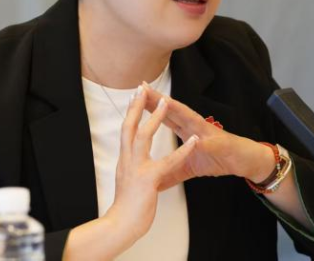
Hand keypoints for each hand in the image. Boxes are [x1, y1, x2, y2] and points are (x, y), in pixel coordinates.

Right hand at [103, 85, 198, 245]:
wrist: (119, 226)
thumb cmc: (125, 208)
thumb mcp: (128, 184)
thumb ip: (132, 172)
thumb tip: (132, 167)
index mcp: (124, 160)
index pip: (127, 130)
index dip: (131, 112)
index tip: (134, 96)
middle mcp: (127, 160)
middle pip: (130, 126)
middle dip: (138, 106)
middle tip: (142, 87)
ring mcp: (136, 169)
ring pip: (144, 136)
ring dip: (156, 118)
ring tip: (166, 102)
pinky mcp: (147, 180)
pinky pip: (168, 162)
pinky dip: (182, 150)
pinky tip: (193, 140)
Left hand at [141, 85, 274, 189]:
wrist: (244, 161)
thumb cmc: (218, 158)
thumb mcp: (188, 166)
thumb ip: (171, 169)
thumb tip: (154, 180)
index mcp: (186, 130)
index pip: (163, 116)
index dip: (148, 108)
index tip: (131, 100)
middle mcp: (195, 126)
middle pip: (173, 111)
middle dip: (157, 99)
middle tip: (141, 88)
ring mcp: (208, 132)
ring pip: (190, 119)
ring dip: (178, 110)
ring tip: (163, 101)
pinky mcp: (220, 144)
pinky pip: (209, 142)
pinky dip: (203, 140)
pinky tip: (196, 137)